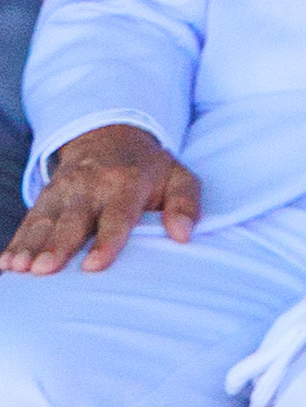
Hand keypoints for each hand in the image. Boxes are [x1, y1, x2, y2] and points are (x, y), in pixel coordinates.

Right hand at [4, 126, 196, 275]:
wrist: (111, 136)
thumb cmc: (151, 168)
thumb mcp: (179, 178)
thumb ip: (186, 204)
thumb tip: (184, 235)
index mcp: (127, 183)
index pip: (116, 216)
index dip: (106, 242)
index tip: (93, 267)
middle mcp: (91, 185)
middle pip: (72, 220)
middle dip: (57, 246)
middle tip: (44, 271)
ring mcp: (64, 190)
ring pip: (44, 220)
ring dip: (30, 245)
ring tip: (18, 269)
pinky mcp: (46, 195)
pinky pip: (29, 220)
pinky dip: (16, 241)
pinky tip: (5, 263)